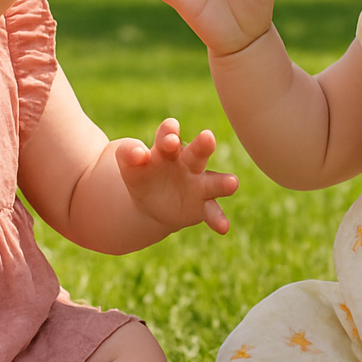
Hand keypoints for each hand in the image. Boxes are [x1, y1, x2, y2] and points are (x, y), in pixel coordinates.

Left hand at [117, 118, 237, 234]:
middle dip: (202, 145)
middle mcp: (188, 162)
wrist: (150, 203)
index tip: (168, 137)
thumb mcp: (129, 164)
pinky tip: (223, 228)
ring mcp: (199, 184)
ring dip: (223, 182)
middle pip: (197, 151)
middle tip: (207, 137)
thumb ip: (129, 154)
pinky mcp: (203, 206)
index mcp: (168, 147)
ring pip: (214, 181)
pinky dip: (218, 219)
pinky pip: (213, 212)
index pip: (169, 134)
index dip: (168, 133)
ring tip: (233, 183)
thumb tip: (138, 153)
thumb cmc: (142, 174)